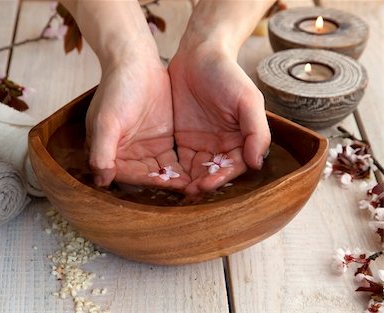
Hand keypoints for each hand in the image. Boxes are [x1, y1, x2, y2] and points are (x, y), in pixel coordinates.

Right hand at [86, 55, 189, 188]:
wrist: (136, 62)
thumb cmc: (116, 90)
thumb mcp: (106, 122)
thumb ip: (102, 151)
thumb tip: (101, 181)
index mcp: (110, 153)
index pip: (128, 175)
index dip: (146, 180)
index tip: (164, 182)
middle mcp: (127, 156)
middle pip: (147, 177)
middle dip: (165, 183)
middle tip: (187, 189)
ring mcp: (147, 149)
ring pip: (162, 171)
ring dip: (177, 178)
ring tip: (196, 183)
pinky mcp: (163, 141)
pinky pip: (174, 160)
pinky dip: (184, 167)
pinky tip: (199, 170)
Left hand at [169, 43, 270, 194]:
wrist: (199, 54)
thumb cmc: (228, 75)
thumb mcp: (248, 100)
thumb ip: (256, 131)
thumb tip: (257, 163)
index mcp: (241, 139)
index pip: (233, 166)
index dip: (221, 178)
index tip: (207, 185)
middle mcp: (221, 146)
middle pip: (213, 172)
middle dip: (202, 184)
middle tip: (188, 192)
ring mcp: (201, 143)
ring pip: (195, 170)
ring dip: (187, 181)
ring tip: (175, 188)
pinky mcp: (181, 138)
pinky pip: (178, 159)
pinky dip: (174, 169)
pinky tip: (164, 175)